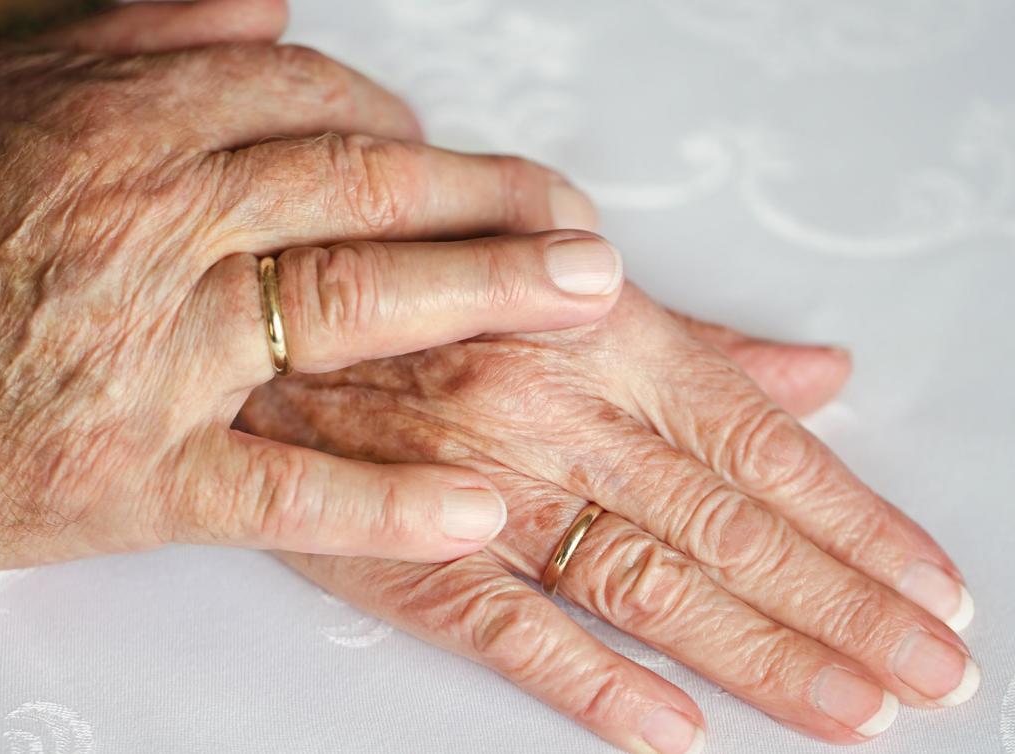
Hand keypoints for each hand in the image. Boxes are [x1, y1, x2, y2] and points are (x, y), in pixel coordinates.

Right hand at [0, 2, 619, 573]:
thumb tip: (264, 5)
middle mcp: (143, 222)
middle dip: (492, 202)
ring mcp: (142, 354)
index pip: (313, 103)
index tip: (460, 165)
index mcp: (110, 120)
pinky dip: (388, 501)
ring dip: (482, 301)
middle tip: (583, 226)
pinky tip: (476, 504)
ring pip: (348, 310)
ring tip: (579, 306)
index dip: (408, 130)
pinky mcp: (124, 476)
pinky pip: (284, 488)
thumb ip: (134, 36)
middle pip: (363, 189)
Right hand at [241, 289, 976, 751]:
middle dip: (844, 611)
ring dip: (759, 659)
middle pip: (727, 532)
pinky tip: (674, 731)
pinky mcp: (412, 557)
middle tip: (931, 676)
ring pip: (645, 587)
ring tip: (851, 714)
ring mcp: (484, 492)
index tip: (929, 585)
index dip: (858, 524)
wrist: (269, 316)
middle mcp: (557, 418)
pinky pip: (511, 629)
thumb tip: (816, 376)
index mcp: (606, 341)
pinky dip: (594, 685)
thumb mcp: (569, 279)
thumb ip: (698, 343)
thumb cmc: (428, 287)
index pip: (761, 451)